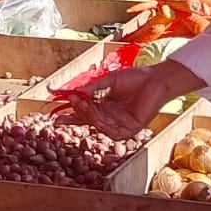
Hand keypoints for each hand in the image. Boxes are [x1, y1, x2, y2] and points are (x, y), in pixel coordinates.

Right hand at [80, 61, 200, 137]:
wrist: (155, 79)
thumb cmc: (135, 78)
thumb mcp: (109, 80)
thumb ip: (92, 87)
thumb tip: (74, 93)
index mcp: (105, 106)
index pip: (84, 114)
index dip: (70, 116)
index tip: (56, 117)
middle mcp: (111, 117)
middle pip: (89, 120)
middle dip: (77, 112)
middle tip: (71, 101)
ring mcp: (120, 125)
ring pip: (98, 125)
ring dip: (88, 115)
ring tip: (82, 103)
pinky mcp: (130, 130)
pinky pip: (112, 132)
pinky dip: (101, 123)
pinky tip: (96, 114)